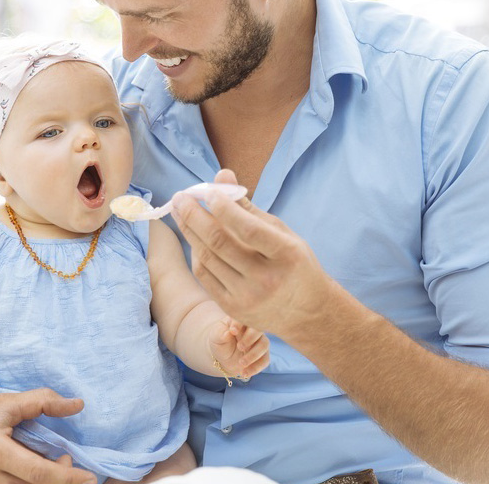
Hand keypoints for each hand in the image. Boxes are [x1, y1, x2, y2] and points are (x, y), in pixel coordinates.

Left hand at [171, 169, 336, 339]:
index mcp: (286, 254)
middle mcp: (267, 279)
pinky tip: (193, 237)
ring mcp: (248, 297)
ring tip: (180, 212)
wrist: (307, 312)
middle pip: (220, 243)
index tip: (207, 192)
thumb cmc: (294, 264)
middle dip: (194, 216)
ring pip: (207, 258)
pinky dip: (196, 253)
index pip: (248, 228)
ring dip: (189, 232)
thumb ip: (249, 207)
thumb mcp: (282, 233)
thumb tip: (222, 175)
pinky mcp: (233, 309)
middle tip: (181, 197)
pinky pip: (205, 276)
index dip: (224, 208)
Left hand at [209, 318, 269, 378]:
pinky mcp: (263, 355)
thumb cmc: (219, 341)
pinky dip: (256, 367)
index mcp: (241, 320)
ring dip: (253, 355)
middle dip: (250, 338)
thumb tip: (229, 332)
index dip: (240, 323)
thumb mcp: (216, 336)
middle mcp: (253, 329)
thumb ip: (221, 333)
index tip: (233, 331)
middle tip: (239, 347)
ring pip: (264, 345)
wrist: (223, 357)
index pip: (244, 318)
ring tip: (241, 363)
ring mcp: (259, 342)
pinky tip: (244, 373)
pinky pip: (265, 360)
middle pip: (259, 329)